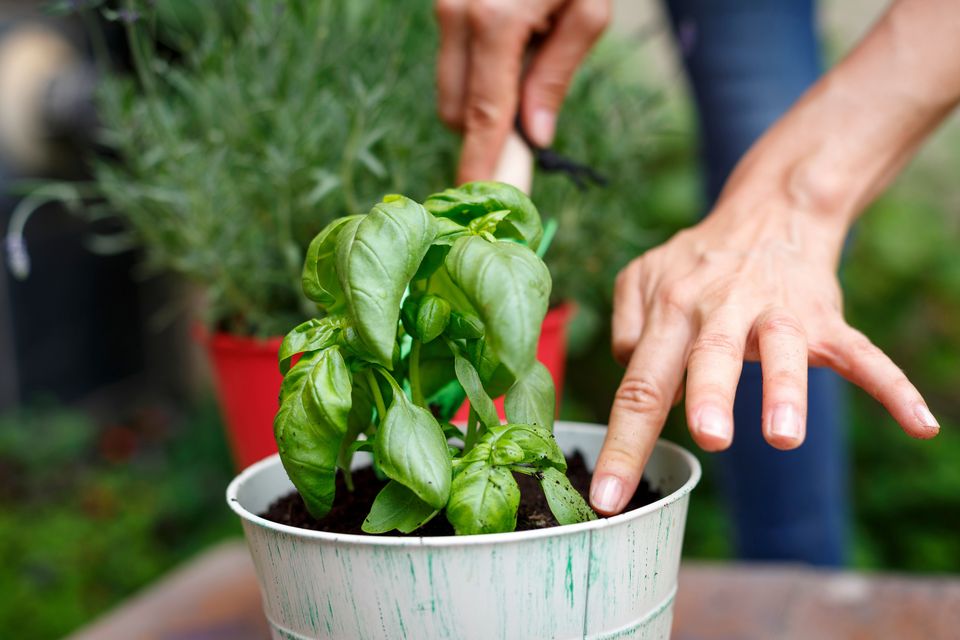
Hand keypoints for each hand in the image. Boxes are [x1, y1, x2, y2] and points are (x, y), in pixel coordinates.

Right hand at [434, 0, 609, 182]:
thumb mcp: (587, 12)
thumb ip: (556, 75)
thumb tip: (535, 136)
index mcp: (495, 20)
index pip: (483, 113)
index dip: (479, 162)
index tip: (474, 195)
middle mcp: (458, 15)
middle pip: (456, 110)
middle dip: (486, 126)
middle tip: (530, 106)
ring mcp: (445, 8)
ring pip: (450, 89)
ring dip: (481, 96)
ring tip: (525, 57)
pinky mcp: (444, 4)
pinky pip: (453, 62)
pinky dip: (477, 70)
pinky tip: (512, 41)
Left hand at [588, 193, 939, 515]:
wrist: (768, 213)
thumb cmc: (696, 261)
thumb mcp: (642, 277)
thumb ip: (626, 326)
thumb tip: (634, 374)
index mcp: (670, 310)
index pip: (641, 384)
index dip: (624, 444)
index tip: (607, 498)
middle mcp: (720, 310)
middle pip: (711, 358)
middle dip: (710, 398)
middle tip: (710, 440)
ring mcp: (775, 314)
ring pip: (783, 350)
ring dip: (785, 389)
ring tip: (785, 433)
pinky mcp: (823, 319)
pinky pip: (861, 354)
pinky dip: (891, 386)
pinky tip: (919, 423)